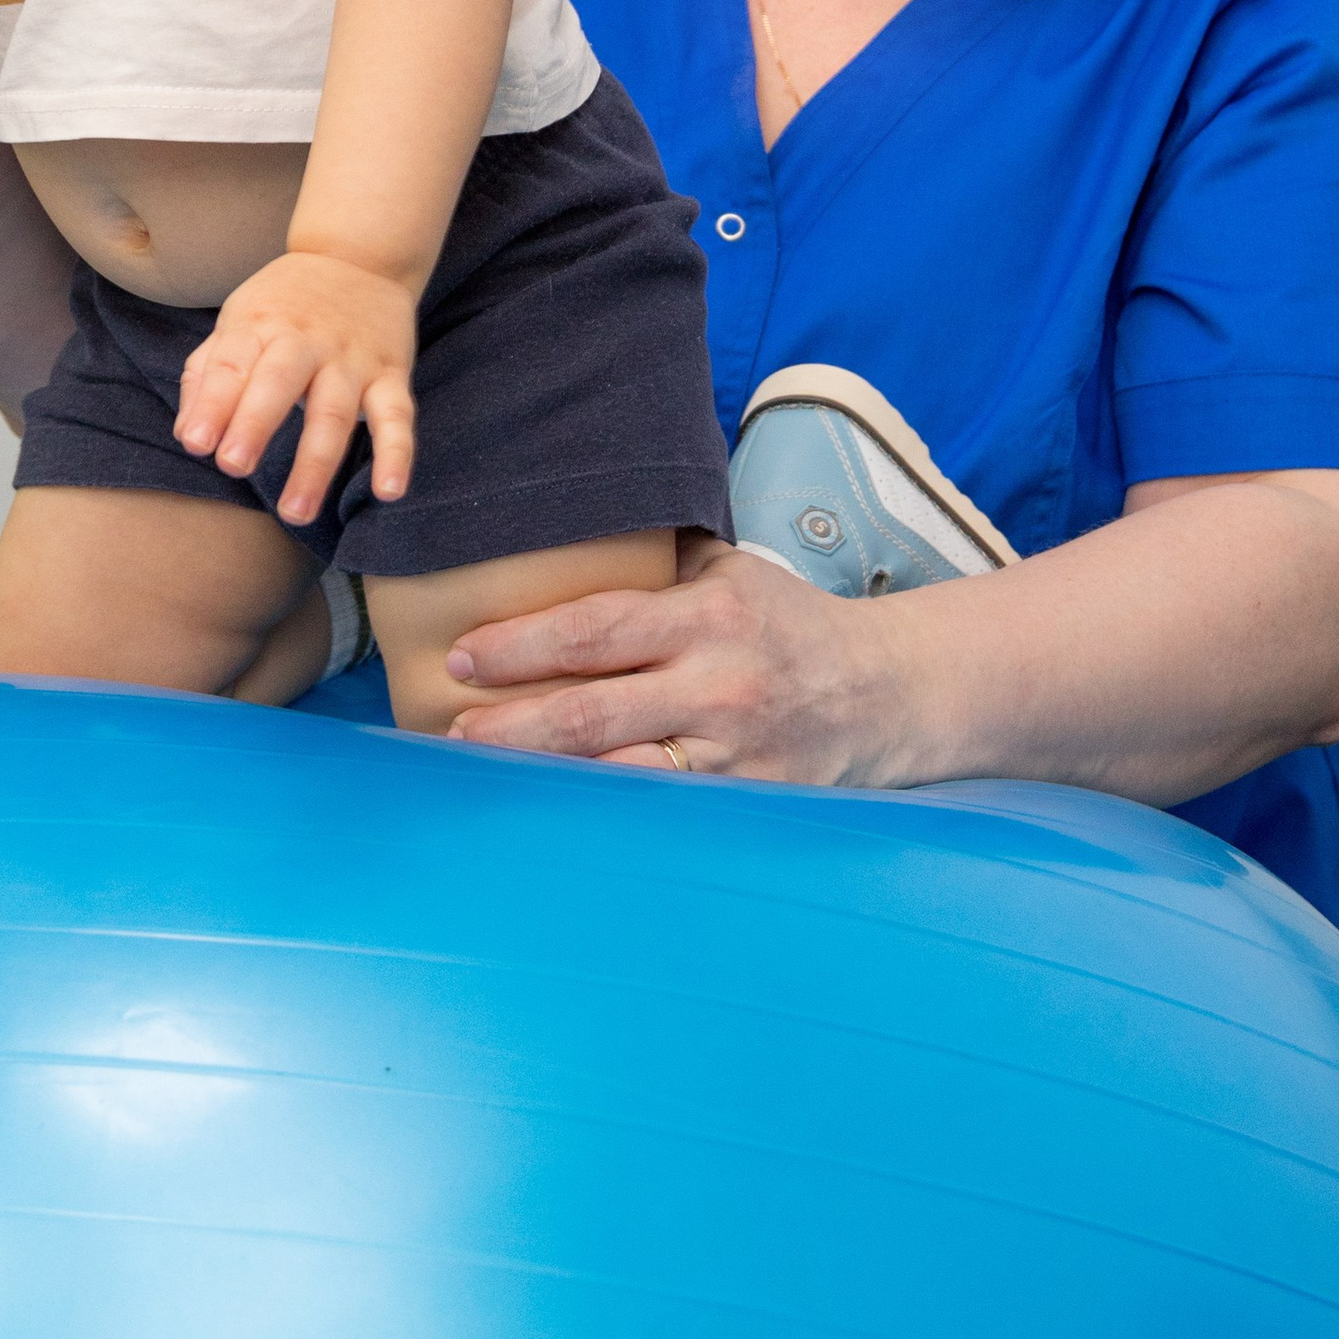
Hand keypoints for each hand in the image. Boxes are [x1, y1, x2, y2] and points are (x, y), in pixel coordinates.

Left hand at [175, 252, 417, 524]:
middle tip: (234, 466)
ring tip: (295, 511)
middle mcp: (306, 339)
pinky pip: (398, 416)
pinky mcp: (392, 372)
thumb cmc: (283, 304)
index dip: (213, 403)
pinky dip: (396, 453)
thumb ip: (207, 375)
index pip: (232, 363)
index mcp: (259, 324)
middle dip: (256, 423)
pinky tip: (388, 491)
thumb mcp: (238, 321)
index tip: (197, 443)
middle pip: (280, 382)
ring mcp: (351, 358)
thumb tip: (189, 436)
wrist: (359, 255)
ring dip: (316, 463)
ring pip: (335, 412)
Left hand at [442, 537, 919, 781]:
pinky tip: (556, 815)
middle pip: (593, 713)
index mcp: (709, 617)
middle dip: (512, 725)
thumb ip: (656, 560)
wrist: (887, 692)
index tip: (464, 657)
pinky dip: (604, 812)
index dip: (522, 645)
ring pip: (620, 774)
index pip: (598, 629)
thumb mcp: (729, 572)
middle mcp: (719, 686)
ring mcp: (733, 755)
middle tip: (451, 727)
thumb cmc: (789, 623)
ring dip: (545, 778)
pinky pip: (661, 813)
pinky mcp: (746, 804)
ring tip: (484, 774)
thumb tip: (561, 523)